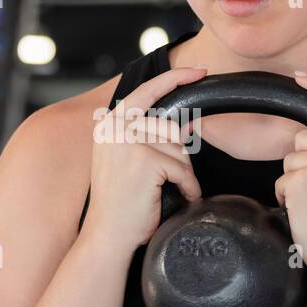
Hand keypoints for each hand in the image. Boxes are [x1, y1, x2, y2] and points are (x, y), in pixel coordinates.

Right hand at [83, 66, 207, 252]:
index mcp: (108, 123)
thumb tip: (189, 124)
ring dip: (183, 173)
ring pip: (180, 148)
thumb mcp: (126, 160)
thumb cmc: (120, 203)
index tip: (199, 70)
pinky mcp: (145, 160)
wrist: (107, 236)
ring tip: (169, 191)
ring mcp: (128, 141)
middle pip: (172, 126)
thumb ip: (148, 137)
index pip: (147, 91)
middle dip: (181, 155)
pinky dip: (187, 187)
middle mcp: (115, 127)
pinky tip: (176, 197)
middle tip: (171, 179)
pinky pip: (183, 169)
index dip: (175, 79)